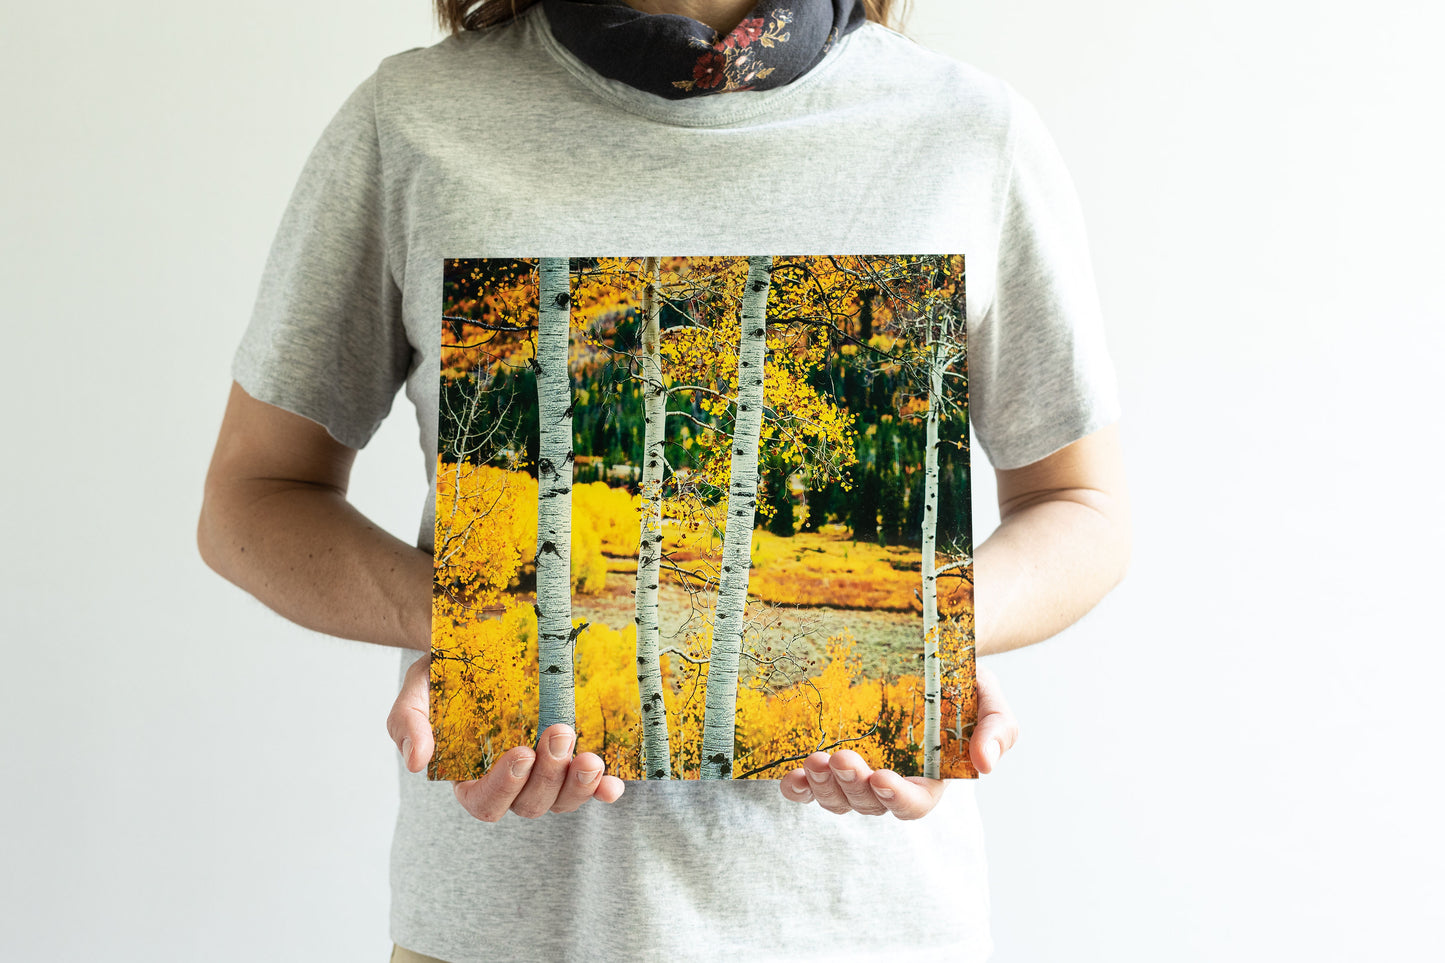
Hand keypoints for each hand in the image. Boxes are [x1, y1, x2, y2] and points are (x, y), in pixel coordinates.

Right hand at [385, 651, 625, 820]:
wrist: (484, 644)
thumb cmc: (447, 672)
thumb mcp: (418, 689)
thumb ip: (408, 723)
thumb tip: (416, 762)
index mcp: (469, 776)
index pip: (485, 803)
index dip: (504, 786)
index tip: (521, 753)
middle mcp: (510, 783)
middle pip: (530, 804)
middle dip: (548, 776)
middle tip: (559, 732)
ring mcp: (545, 774)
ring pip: (562, 800)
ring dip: (579, 786)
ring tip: (591, 758)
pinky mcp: (573, 760)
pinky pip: (592, 788)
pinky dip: (604, 791)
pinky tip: (615, 786)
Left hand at [778, 662, 1017, 817]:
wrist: (925, 655)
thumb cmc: (960, 684)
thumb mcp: (989, 701)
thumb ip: (997, 731)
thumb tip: (985, 764)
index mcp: (928, 779)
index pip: (913, 804)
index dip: (897, 798)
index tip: (883, 778)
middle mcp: (889, 784)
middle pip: (868, 803)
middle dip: (853, 786)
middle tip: (843, 759)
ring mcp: (856, 776)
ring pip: (836, 799)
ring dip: (823, 787)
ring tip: (814, 759)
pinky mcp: (829, 762)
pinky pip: (809, 789)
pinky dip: (798, 789)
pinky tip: (791, 774)